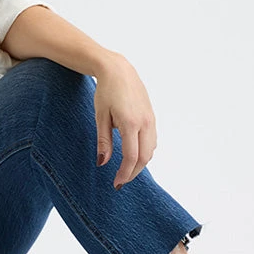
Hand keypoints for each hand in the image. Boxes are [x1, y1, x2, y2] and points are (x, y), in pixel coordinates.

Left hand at [93, 54, 157, 189]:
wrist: (119, 70)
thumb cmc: (106, 91)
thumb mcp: (100, 116)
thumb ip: (103, 141)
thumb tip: (103, 163)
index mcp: (130, 123)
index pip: (131, 156)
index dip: (124, 173)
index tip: (116, 183)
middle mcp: (145, 122)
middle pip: (145, 157)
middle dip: (133, 172)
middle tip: (121, 181)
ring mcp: (151, 119)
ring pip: (151, 150)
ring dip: (140, 163)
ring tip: (126, 170)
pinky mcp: (152, 116)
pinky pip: (152, 140)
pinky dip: (145, 151)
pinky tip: (134, 154)